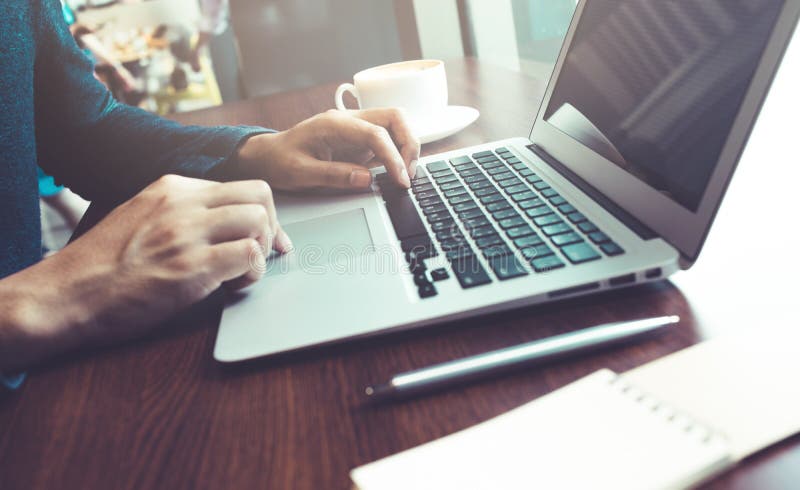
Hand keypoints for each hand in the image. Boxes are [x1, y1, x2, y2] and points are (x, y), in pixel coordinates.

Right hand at [0, 175, 290, 369]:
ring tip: (243, 272)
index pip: (240, 185)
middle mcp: (182, 202)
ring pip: (259, 220)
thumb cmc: (101, 266)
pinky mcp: (192, 266)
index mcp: (171, 187)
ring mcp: (187, 232)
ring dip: (262, 249)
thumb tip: (222, 223)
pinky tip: (234, 286)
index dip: (260, 213)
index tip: (265, 235)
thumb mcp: (140, 217)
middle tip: (266, 251)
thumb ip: (179, 212)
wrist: (67, 294)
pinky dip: (252, 274)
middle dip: (270, 224)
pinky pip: (249, 256)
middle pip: (259, 194)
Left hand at [236, 108, 420, 190]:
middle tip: (408, 175)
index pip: (376, 133)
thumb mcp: (300, 173)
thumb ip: (334, 175)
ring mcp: (355, 128)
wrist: (267, 155)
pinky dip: (397, 153)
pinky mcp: (358, 140)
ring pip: (395, 125)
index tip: (400, 180)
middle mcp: (349, 120)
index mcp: (335, 124)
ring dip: (406, 146)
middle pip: (395, 117)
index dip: (393, 157)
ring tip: (404, 175)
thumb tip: (367, 179)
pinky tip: (394, 173)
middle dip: (409, 144)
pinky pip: (386, 139)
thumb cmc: (279, 161)